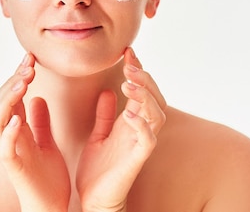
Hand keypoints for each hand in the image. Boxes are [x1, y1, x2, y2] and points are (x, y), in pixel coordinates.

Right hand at [0, 53, 70, 211]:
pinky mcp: (14, 168)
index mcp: (19, 130)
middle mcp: (10, 138)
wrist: (50, 208)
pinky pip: (5, 149)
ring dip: (8, 100)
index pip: (12, 97)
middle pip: (2, 103)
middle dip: (13, 81)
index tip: (30, 57)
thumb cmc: (47, 179)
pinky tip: (17, 118)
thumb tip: (38, 97)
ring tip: (22, 82)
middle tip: (27, 63)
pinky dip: (9, 133)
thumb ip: (40, 121)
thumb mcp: (47, 142)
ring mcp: (10, 152)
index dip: (18, 76)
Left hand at [76, 47, 166, 211]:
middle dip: (145, 79)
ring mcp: (140, 145)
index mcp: (131, 123)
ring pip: (156, 115)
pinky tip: (128, 113)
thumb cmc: (97, 170)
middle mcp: (140, 131)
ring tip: (128, 85)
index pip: (142, 91)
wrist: (93, 200)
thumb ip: (104, 115)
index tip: (127, 52)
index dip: (138, 71)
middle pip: (155, 98)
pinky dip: (141, 125)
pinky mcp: (137, 160)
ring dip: (145, 97)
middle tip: (130, 65)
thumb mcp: (98, 135)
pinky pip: (147, 140)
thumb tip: (108, 90)